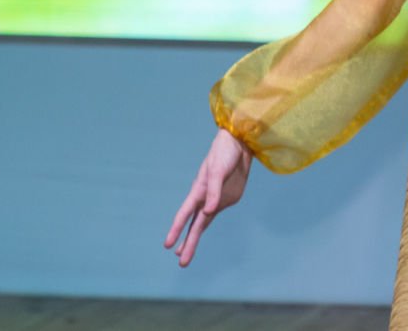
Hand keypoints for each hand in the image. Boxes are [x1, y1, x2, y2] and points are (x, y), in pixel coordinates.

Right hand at [164, 130, 252, 266]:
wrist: (239, 144)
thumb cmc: (224, 153)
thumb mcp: (219, 170)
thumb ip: (214, 191)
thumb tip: (208, 212)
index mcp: (199, 191)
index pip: (185, 215)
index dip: (176, 230)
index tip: (168, 245)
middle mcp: (204, 198)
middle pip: (194, 226)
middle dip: (187, 244)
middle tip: (182, 263)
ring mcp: (215, 200)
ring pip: (202, 223)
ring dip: (193, 239)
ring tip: (184, 256)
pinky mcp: (227, 199)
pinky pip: (214, 214)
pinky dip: (206, 224)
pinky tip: (199, 233)